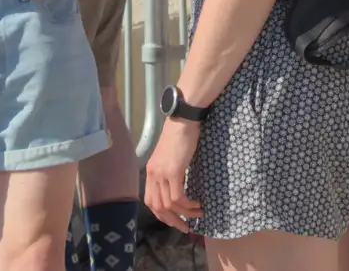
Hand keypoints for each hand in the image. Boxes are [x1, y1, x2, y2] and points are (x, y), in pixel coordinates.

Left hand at [144, 118, 202, 232]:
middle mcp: (153, 174)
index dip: (162, 215)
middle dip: (172, 221)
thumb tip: (179, 185)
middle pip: (157, 207)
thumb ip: (169, 171)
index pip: (150, 200)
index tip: (175, 220)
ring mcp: (162, 173)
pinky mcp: (173, 171)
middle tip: (185, 228)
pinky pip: (178, 197)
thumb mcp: (171, 156)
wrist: (184, 119)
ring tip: (198, 215)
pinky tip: (197, 205)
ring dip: (184, 214)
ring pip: (169, 205)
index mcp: (151, 172)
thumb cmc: (181, 134)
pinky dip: (187, 205)